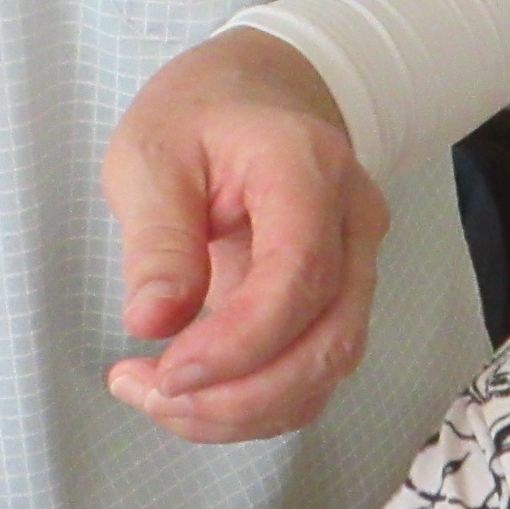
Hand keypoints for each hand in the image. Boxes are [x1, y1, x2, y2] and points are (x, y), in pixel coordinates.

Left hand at [102, 28, 390, 442]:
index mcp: (308, 169)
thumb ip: (157, 238)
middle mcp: (353, 223)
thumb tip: (153, 322)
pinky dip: (255, 405)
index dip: (239, 343)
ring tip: (158, 397)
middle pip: (328, 340)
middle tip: (151, 395)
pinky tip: (194, 395)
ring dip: (244, 410)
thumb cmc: (199, 118)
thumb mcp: (150, 156)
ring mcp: (359, 267)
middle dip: (239, 395)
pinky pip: (314, 375)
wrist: (256, 98)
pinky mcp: (340, 303)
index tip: (167, 372)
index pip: (299, 277)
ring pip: (327, 370)